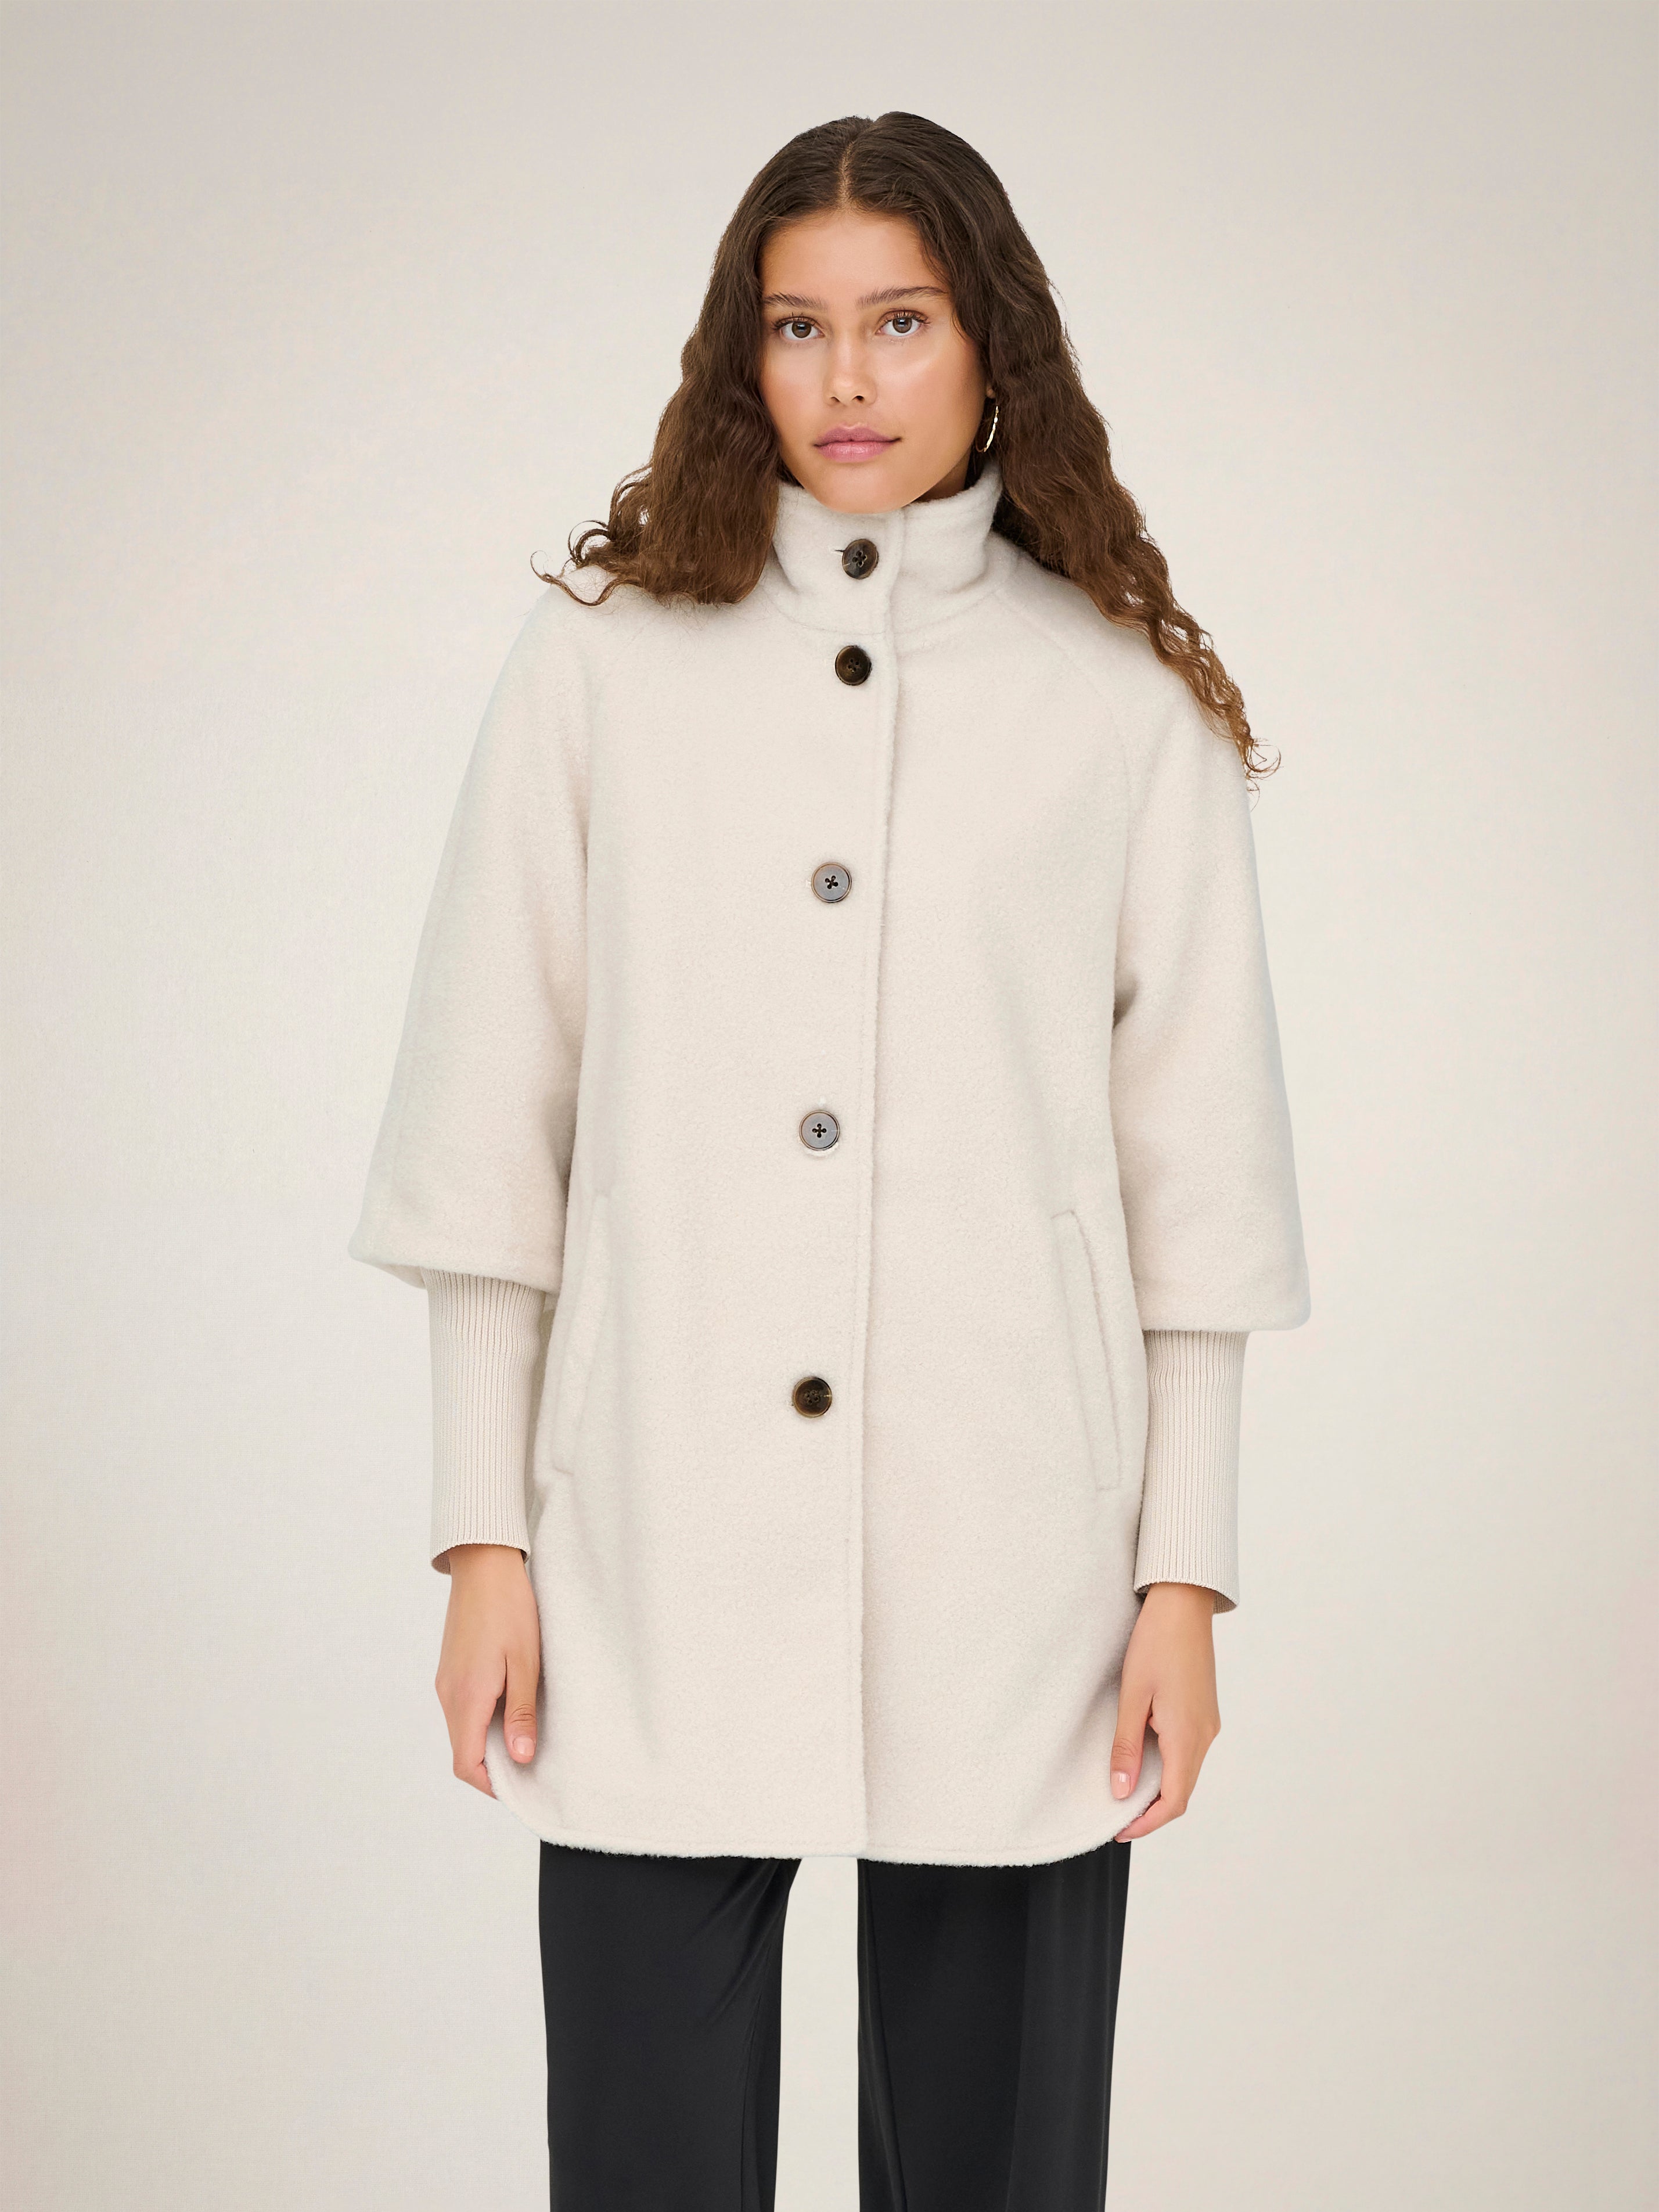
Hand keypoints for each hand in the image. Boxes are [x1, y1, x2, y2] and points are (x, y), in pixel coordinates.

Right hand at [434, 1544, 541, 1795]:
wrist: (483, 1564)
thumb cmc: (509, 1608)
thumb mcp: (525, 1662)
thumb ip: (520, 1713)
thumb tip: (520, 1759)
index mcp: (465, 1697)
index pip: (465, 1763)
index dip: (491, 1784)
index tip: (521, 1785)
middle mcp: (448, 1694)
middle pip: (463, 1750)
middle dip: (494, 1765)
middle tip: (532, 1759)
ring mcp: (447, 1680)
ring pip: (463, 1729)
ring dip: (490, 1739)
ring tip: (527, 1730)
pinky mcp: (451, 1668)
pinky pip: (463, 1707)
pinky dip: (484, 1718)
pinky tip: (511, 1703)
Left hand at [1110, 1581, 1220, 1839]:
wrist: (1182, 1605)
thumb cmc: (1155, 1643)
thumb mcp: (1132, 1696)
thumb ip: (1127, 1747)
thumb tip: (1122, 1792)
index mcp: (1188, 1736)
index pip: (1173, 1801)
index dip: (1147, 1822)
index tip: (1119, 1829)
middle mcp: (1205, 1736)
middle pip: (1182, 1792)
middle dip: (1152, 1811)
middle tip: (1117, 1816)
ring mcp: (1208, 1724)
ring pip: (1186, 1773)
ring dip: (1160, 1789)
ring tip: (1125, 1790)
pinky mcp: (1205, 1713)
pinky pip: (1188, 1753)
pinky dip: (1167, 1767)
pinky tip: (1143, 1759)